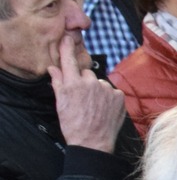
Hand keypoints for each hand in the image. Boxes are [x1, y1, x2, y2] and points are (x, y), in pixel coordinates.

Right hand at [50, 35, 126, 154]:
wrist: (93, 142)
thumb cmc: (73, 124)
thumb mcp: (60, 103)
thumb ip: (58, 83)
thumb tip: (53, 68)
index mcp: (73, 84)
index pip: (69, 61)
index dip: (67, 48)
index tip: (67, 38)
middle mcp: (90, 83)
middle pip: (86, 73)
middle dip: (84, 81)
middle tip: (82, 97)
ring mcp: (106, 89)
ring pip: (100, 82)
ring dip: (97, 90)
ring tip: (94, 106)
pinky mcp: (119, 96)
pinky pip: (112, 91)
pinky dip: (108, 97)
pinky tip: (104, 108)